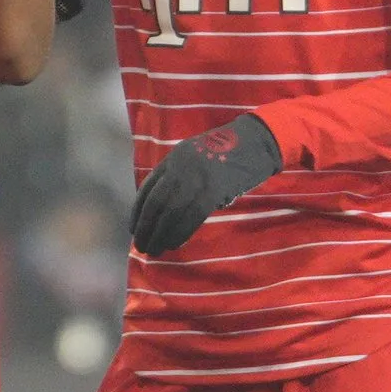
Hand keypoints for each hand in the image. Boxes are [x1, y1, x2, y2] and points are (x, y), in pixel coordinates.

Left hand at [130, 113, 283, 255]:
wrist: (257, 141)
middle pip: (155, 203)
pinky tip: (173, 244)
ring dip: (160, 235)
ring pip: (170, 212)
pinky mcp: (214, 189)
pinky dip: (180, 233)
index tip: (133, 229)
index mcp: (173, 158)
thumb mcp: (196, 158)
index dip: (137, 212)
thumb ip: (180, 177)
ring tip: (155, 250)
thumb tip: (164, 210)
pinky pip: (191, 216)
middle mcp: (180, 167)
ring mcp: (196, 177)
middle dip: (145, 227)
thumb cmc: (228, 153)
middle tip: (141, 245)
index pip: (147, 188)